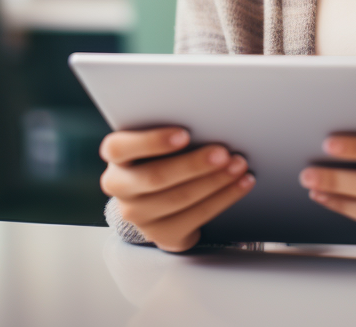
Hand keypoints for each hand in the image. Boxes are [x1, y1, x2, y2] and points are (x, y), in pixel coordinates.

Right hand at [99, 128, 255, 252]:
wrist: (156, 199)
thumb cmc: (160, 157)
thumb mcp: (154, 142)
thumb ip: (167, 133)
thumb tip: (205, 120)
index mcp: (115, 157)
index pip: (119, 148)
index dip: (151, 142)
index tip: (184, 134)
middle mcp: (119, 187)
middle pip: (155, 177)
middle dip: (194, 165)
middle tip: (223, 153)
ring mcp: (138, 215)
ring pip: (179, 199)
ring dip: (215, 181)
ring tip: (238, 166)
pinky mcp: (161, 234)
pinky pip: (196, 218)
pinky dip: (223, 198)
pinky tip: (240, 184)